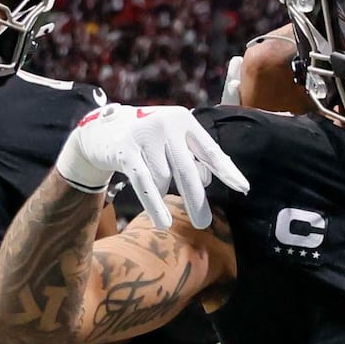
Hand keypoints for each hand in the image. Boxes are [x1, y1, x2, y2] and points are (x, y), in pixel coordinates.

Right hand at [55, 103, 247, 225]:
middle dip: (196, 200)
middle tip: (203, 223)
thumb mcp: (171, 141)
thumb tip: (208, 180)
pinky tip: (163, 223)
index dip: (227, 171)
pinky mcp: (125, 150)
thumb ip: (191, 157)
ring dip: (161, 190)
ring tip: (155, 186)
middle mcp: (166, 123)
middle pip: (188, 170)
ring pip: (163, 178)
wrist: (101, 130)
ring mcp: (144, 135)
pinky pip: (144, 183)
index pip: (210, 150)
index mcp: (183, 120)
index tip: (243, 188)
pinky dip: (154, 204)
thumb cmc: (146, 139)